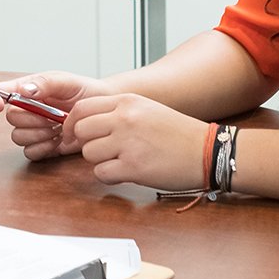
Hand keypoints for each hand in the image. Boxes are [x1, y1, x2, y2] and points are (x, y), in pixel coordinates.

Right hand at [0, 71, 111, 160]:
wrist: (102, 113)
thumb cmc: (84, 92)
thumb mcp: (65, 81)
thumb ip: (44, 84)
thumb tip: (23, 91)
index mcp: (25, 89)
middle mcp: (25, 110)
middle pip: (11, 119)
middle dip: (32, 119)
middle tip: (53, 116)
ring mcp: (33, 130)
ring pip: (18, 138)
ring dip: (39, 134)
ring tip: (58, 128)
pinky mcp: (42, 147)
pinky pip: (29, 153)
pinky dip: (43, 148)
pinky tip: (58, 140)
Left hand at [67, 93, 207, 190]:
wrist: (206, 151)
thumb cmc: (177, 133)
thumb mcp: (145, 109)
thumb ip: (117, 112)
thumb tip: (86, 123)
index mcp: (127, 102)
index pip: (82, 108)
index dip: (72, 124)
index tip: (73, 135)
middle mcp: (124, 119)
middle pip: (80, 130)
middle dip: (85, 143)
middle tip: (100, 150)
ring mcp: (128, 143)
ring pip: (89, 153)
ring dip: (100, 161)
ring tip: (121, 160)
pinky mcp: (133, 167)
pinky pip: (101, 173)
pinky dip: (110, 176)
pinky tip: (127, 172)